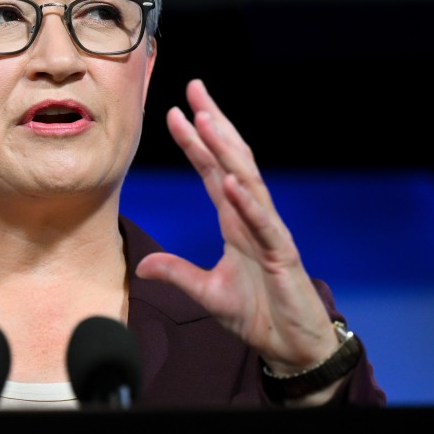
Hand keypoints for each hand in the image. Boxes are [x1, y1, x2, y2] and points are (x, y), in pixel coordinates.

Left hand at [136, 79, 341, 401]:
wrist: (291, 346)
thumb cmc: (258, 315)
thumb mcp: (207, 293)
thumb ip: (177, 275)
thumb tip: (142, 266)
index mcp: (234, 221)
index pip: (211, 171)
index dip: (194, 142)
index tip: (173, 113)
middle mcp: (251, 218)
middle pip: (231, 161)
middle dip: (214, 124)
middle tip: (195, 88)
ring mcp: (268, 232)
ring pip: (247, 181)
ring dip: (227, 150)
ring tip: (208, 120)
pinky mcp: (282, 255)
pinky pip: (263, 224)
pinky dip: (247, 202)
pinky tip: (232, 181)